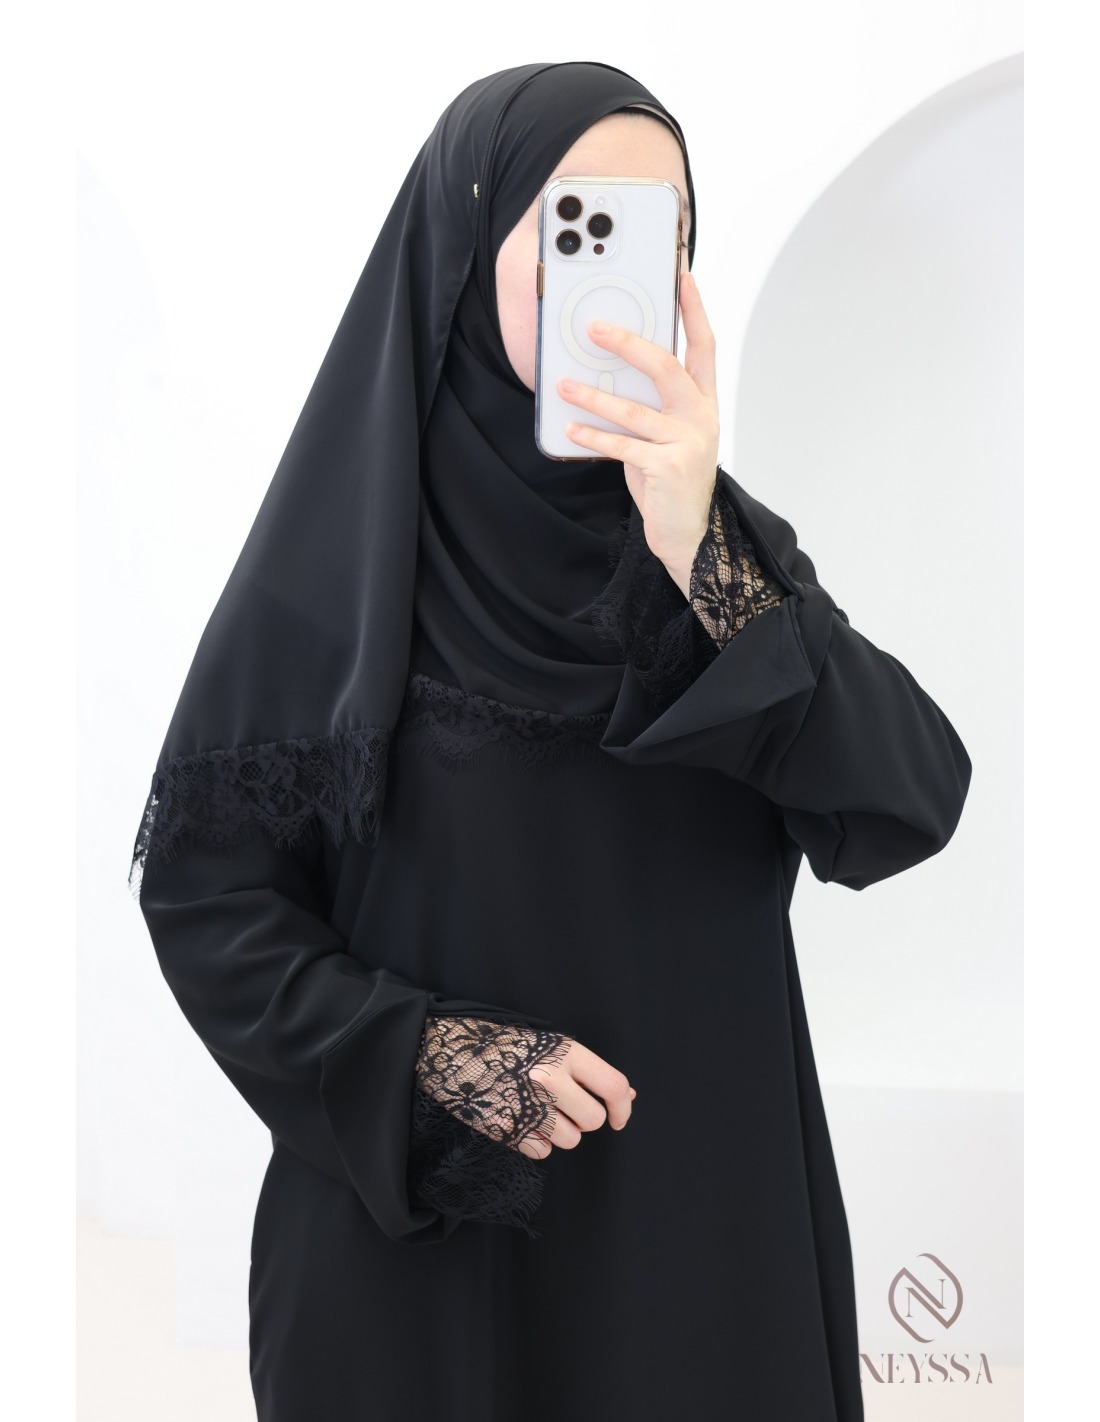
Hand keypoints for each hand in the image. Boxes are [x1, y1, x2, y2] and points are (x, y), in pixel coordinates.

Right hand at [415, 1016, 636, 1161]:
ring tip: (536, 1109)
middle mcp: (549, 1078)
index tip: (617, 1118)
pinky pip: (542, 1151)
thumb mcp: (551, 1047)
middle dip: (583, 1119)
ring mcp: (527, 1105)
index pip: (613, 1086)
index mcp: (564, 1052)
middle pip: (592, 1120)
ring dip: (559, 1132)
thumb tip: (627, 1095)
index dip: (622, 1108)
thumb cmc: (507, 1046)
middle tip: (563, 1106)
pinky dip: (536, 1142)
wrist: (451, 1049)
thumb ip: (589, 1072)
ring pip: (570, 1140)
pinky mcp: (507, 1128)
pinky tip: (520, 1120)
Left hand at [556, 270, 719, 594]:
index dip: (694, 311)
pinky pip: (622, 445)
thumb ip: (652, 404)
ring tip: (564, 386)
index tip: (683, 278)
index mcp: (704, 403)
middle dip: (629, 343)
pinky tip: (571, 428)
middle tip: (594, 328)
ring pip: (634, 409)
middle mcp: (700, 417)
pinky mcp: (667, 468)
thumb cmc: (671, 481)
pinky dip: (593, 436)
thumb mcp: (668, 435)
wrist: (689, 534)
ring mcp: (687, 443)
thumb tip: (611, 374)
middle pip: (666, 366)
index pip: (704, 347)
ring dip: (594, 396)